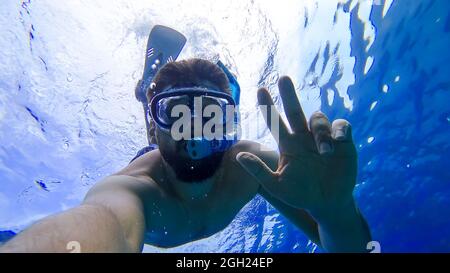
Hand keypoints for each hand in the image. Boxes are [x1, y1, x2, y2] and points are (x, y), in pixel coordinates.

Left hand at [237, 76, 356, 217]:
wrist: (327, 202)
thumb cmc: (300, 194)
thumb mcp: (277, 186)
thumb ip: (259, 171)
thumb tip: (239, 156)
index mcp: (287, 145)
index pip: (275, 122)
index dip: (268, 107)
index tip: (260, 90)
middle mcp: (303, 136)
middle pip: (295, 110)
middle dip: (288, 94)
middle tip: (283, 78)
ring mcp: (322, 137)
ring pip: (318, 118)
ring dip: (321, 132)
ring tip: (325, 153)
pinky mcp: (343, 141)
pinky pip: (342, 125)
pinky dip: (340, 130)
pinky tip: (340, 141)